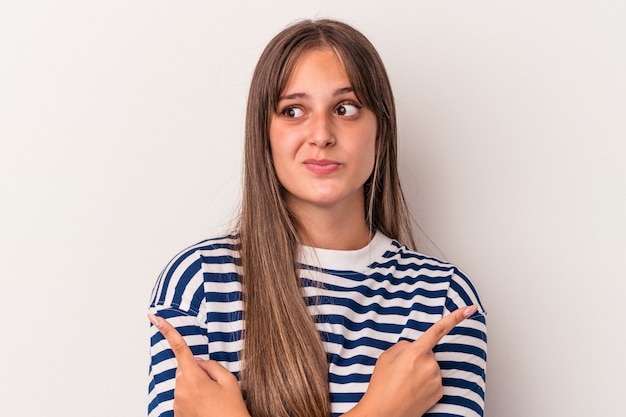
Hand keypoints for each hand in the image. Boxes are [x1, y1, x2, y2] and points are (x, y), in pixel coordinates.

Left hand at [149, 314, 250, 416]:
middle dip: (198, 372)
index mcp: (193, 379)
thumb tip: (199, 362)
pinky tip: (207, 407)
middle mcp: (181, 391)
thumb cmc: (231, 411)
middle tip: (215, 386)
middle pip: (185, 369)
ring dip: (197, 386)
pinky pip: (184, 397)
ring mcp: (178, 404)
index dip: (167, 331)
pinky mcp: (177, 414)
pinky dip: (195, 398)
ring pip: (185, 384)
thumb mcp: (229, 381)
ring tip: (213, 400)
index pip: (180, 349)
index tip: (155, 318)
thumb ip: (212, 365)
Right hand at [349, 305, 478, 416]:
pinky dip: (425, 383)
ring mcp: (436, 379)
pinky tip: (412, 390)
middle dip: (416, 358)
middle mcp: (430, 365)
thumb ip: (403, 347)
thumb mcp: (386, 357)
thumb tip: (414, 347)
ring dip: (420, 371)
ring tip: (404, 383)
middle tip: (401, 372)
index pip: (438, 330)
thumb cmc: (381, 386)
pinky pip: (433, 380)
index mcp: (415, 353)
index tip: (470, 309)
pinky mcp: (440, 392)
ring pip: (431, 367)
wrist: (384, 413)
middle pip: (427, 353)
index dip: (455, 318)